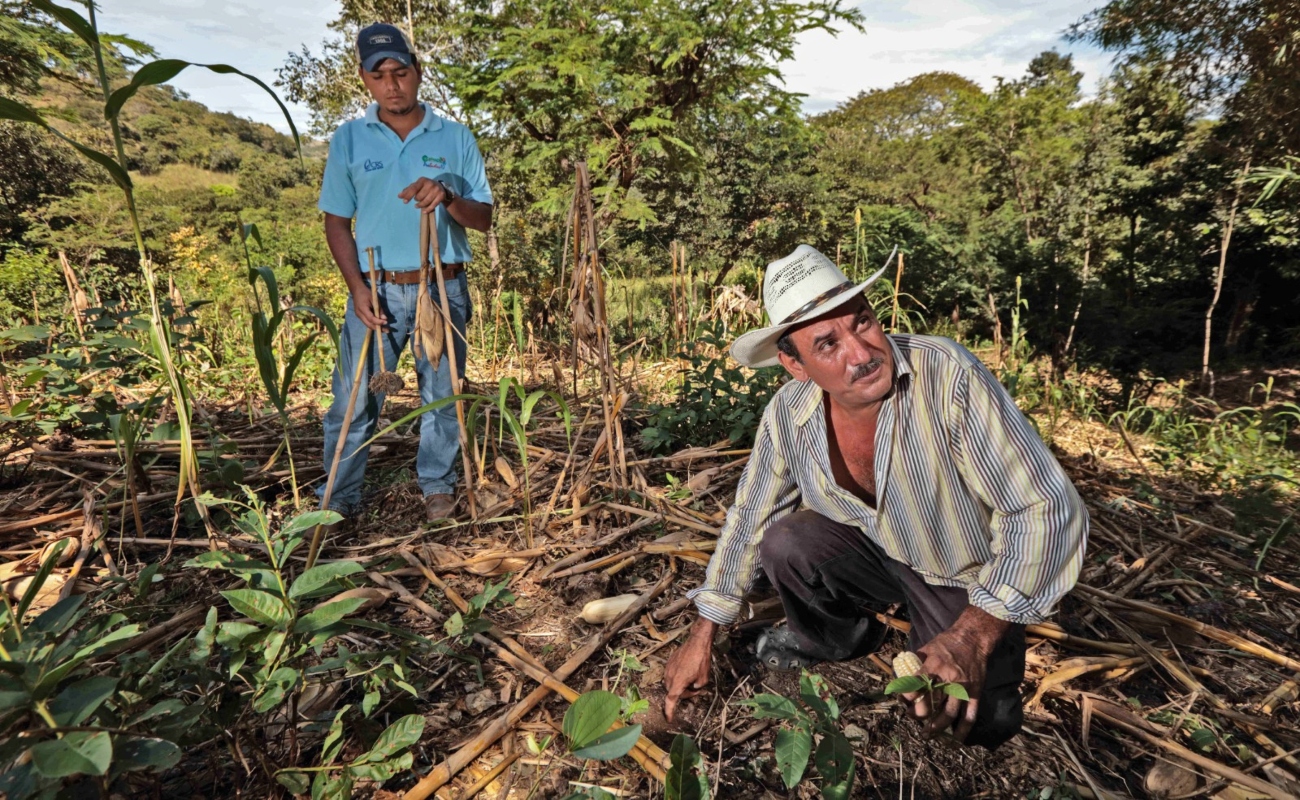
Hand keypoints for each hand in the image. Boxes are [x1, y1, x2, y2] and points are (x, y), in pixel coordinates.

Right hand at [350, 284, 388, 331]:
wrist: (356, 290)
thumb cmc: (366, 293)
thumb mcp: (375, 300)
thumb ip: (379, 310)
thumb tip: (385, 319)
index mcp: (362, 309)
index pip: (371, 319)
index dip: (379, 322)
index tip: (386, 323)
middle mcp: (359, 314)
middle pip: (369, 325)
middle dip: (378, 329)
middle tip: (387, 331)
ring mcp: (358, 316)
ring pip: (367, 325)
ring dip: (376, 328)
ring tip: (385, 329)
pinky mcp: (359, 316)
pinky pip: (367, 322)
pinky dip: (373, 324)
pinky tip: (379, 325)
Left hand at [398, 177, 449, 211]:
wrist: (441, 187)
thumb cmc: (425, 186)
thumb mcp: (417, 186)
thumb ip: (408, 190)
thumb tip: (399, 196)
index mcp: (422, 180)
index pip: (414, 189)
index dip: (408, 196)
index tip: (405, 202)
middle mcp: (430, 184)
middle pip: (419, 197)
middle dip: (416, 200)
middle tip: (417, 199)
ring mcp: (436, 190)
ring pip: (425, 202)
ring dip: (420, 205)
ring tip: (418, 206)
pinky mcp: (441, 196)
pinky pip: (433, 206)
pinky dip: (427, 210)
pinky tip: (424, 211)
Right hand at [664, 617, 715, 721]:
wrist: (697, 642)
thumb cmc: (701, 661)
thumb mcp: (703, 679)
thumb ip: (695, 688)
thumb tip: (691, 687)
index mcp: (677, 683)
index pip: (670, 701)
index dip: (669, 711)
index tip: (668, 719)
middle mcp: (670, 677)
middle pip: (673, 692)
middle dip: (683, 694)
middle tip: (695, 689)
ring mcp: (668, 669)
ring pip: (672, 683)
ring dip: (681, 685)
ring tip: (693, 678)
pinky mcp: (669, 662)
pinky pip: (672, 674)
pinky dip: (679, 676)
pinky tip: (689, 670)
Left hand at [899, 606, 1007, 742]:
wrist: (973, 639)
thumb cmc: (946, 643)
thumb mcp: (927, 648)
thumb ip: (914, 664)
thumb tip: (900, 678)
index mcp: (934, 665)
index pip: (917, 685)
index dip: (908, 696)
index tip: (904, 701)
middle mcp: (949, 678)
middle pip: (932, 703)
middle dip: (919, 714)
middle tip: (912, 716)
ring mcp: (963, 688)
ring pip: (949, 714)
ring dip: (936, 727)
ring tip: (927, 734)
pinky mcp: (975, 694)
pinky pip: (970, 716)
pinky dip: (962, 730)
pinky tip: (955, 740)